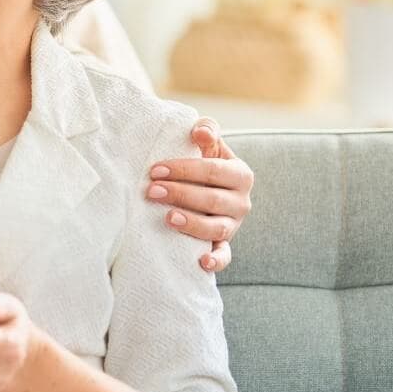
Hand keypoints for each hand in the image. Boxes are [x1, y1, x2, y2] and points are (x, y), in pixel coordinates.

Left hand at [146, 116, 253, 272]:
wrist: (207, 188)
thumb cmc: (202, 163)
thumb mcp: (208, 145)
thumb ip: (207, 130)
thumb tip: (200, 132)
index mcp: (240, 174)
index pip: (213, 170)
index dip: (184, 169)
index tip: (154, 170)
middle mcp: (241, 201)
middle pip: (211, 199)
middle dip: (180, 194)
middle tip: (151, 191)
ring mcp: (233, 224)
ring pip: (217, 228)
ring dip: (191, 223)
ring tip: (167, 217)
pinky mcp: (224, 243)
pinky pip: (224, 255)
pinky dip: (216, 260)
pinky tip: (202, 261)